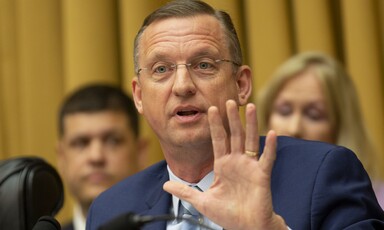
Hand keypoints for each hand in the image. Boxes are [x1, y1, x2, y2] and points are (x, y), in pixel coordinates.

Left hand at [163, 100, 285, 229]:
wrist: (245, 227)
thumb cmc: (226, 214)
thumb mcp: (202, 202)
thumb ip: (185, 191)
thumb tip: (165, 185)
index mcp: (222, 165)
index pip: (218, 140)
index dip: (215, 125)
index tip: (212, 108)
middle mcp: (236, 162)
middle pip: (234, 135)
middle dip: (231, 118)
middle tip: (230, 100)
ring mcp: (250, 167)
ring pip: (250, 141)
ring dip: (251, 124)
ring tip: (250, 107)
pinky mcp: (262, 175)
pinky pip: (267, 158)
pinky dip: (270, 147)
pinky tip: (271, 133)